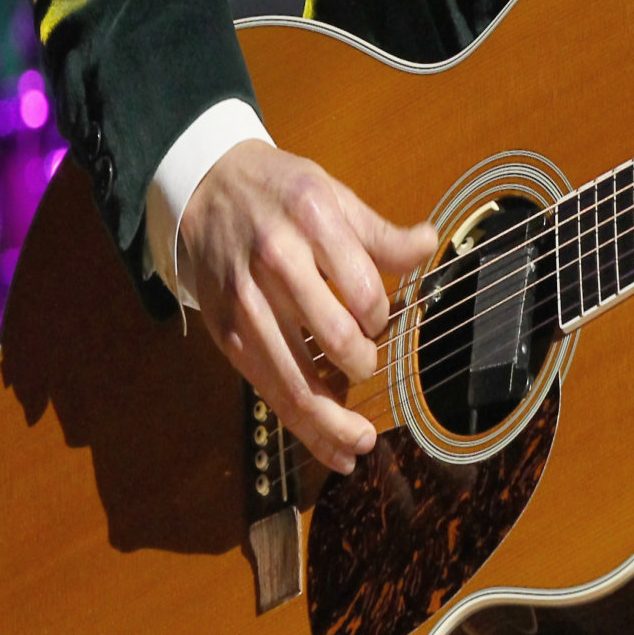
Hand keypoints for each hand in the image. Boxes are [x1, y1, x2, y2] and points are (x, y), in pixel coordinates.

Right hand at [178, 140, 436, 473]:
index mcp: (312, 221)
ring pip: (295, 381)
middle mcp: (276, 263)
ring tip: (361, 446)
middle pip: (332, 339)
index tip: (379, 318)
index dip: (380, 315)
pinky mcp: (226, 334)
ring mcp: (246, 304)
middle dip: (362, 365)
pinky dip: (301, 425)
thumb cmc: (280, 193)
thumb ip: (380, 232)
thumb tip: (428, 245)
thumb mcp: (334, 194)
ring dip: (333, 423)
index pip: (363, 291)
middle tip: (369, 366)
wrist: (205, 188)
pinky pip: (268, 389)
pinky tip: (328, 445)